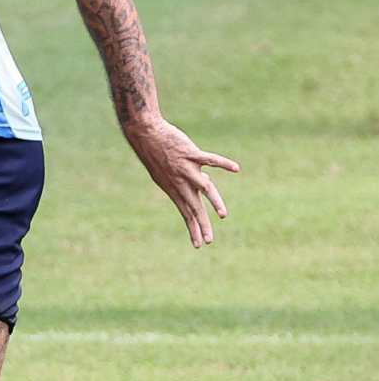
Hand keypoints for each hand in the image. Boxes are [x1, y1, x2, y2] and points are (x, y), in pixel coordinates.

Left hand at [125, 117, 239, 247]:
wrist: (145, 135)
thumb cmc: (155, 153)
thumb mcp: (165, 173)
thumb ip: (186, 180)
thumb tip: (206, 181)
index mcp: (173, 189)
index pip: (185, 213)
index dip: (192, 229)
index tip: (197, 245)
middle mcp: (180, 182)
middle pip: (194, 207)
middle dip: (202, 225)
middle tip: (209, 241)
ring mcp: (186, 168)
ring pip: (204, 188)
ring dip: (214, 201)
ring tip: (223, 215)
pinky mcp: (191, 154)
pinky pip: (210, 159)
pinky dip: (223, 163)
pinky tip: (235, 168)